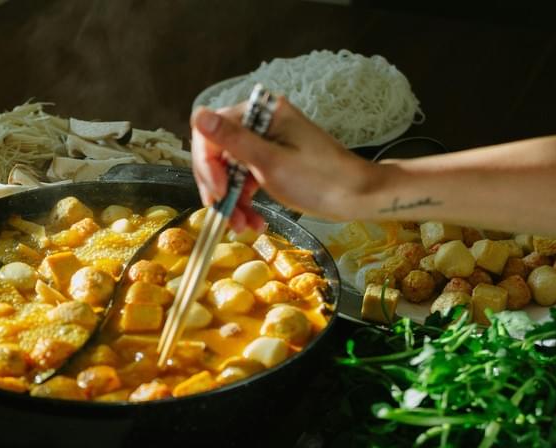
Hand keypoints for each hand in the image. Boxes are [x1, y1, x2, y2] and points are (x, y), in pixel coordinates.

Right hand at [190, 96, 377, 230]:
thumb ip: (233, 140)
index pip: (211, 131)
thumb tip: (199, 114)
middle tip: (226, 214)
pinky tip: (253, 221)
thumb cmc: (320, 179)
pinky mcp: (271, 161)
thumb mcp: (271, 163)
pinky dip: (244, 202)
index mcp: (262, 114)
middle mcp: (261, 123)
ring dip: (231, 201)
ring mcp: (265, 143)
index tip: (217, 192)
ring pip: (229, 171)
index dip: (207, 164)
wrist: (357, 196)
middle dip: (218, 188)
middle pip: (217, 153)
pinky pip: (245, 179)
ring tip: (243, 226)